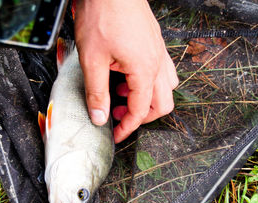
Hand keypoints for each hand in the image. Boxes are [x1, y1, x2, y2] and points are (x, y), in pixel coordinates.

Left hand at [75, 0, 178, 142]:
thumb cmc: (103, 14)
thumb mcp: (92, 59)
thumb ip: (97, 92)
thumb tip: (100, 117)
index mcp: (144, 69)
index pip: (141, 110)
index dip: (127, 127)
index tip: (116, 134)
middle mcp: (157, 62)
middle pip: (162, 104)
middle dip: (141, 116)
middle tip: (118, 115)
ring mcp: (158, 51)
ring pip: (166, 87)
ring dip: (146, 98)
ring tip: (120, 94)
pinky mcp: (153, 43)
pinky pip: (161, 70)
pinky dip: (147, 82)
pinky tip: (126, 75)